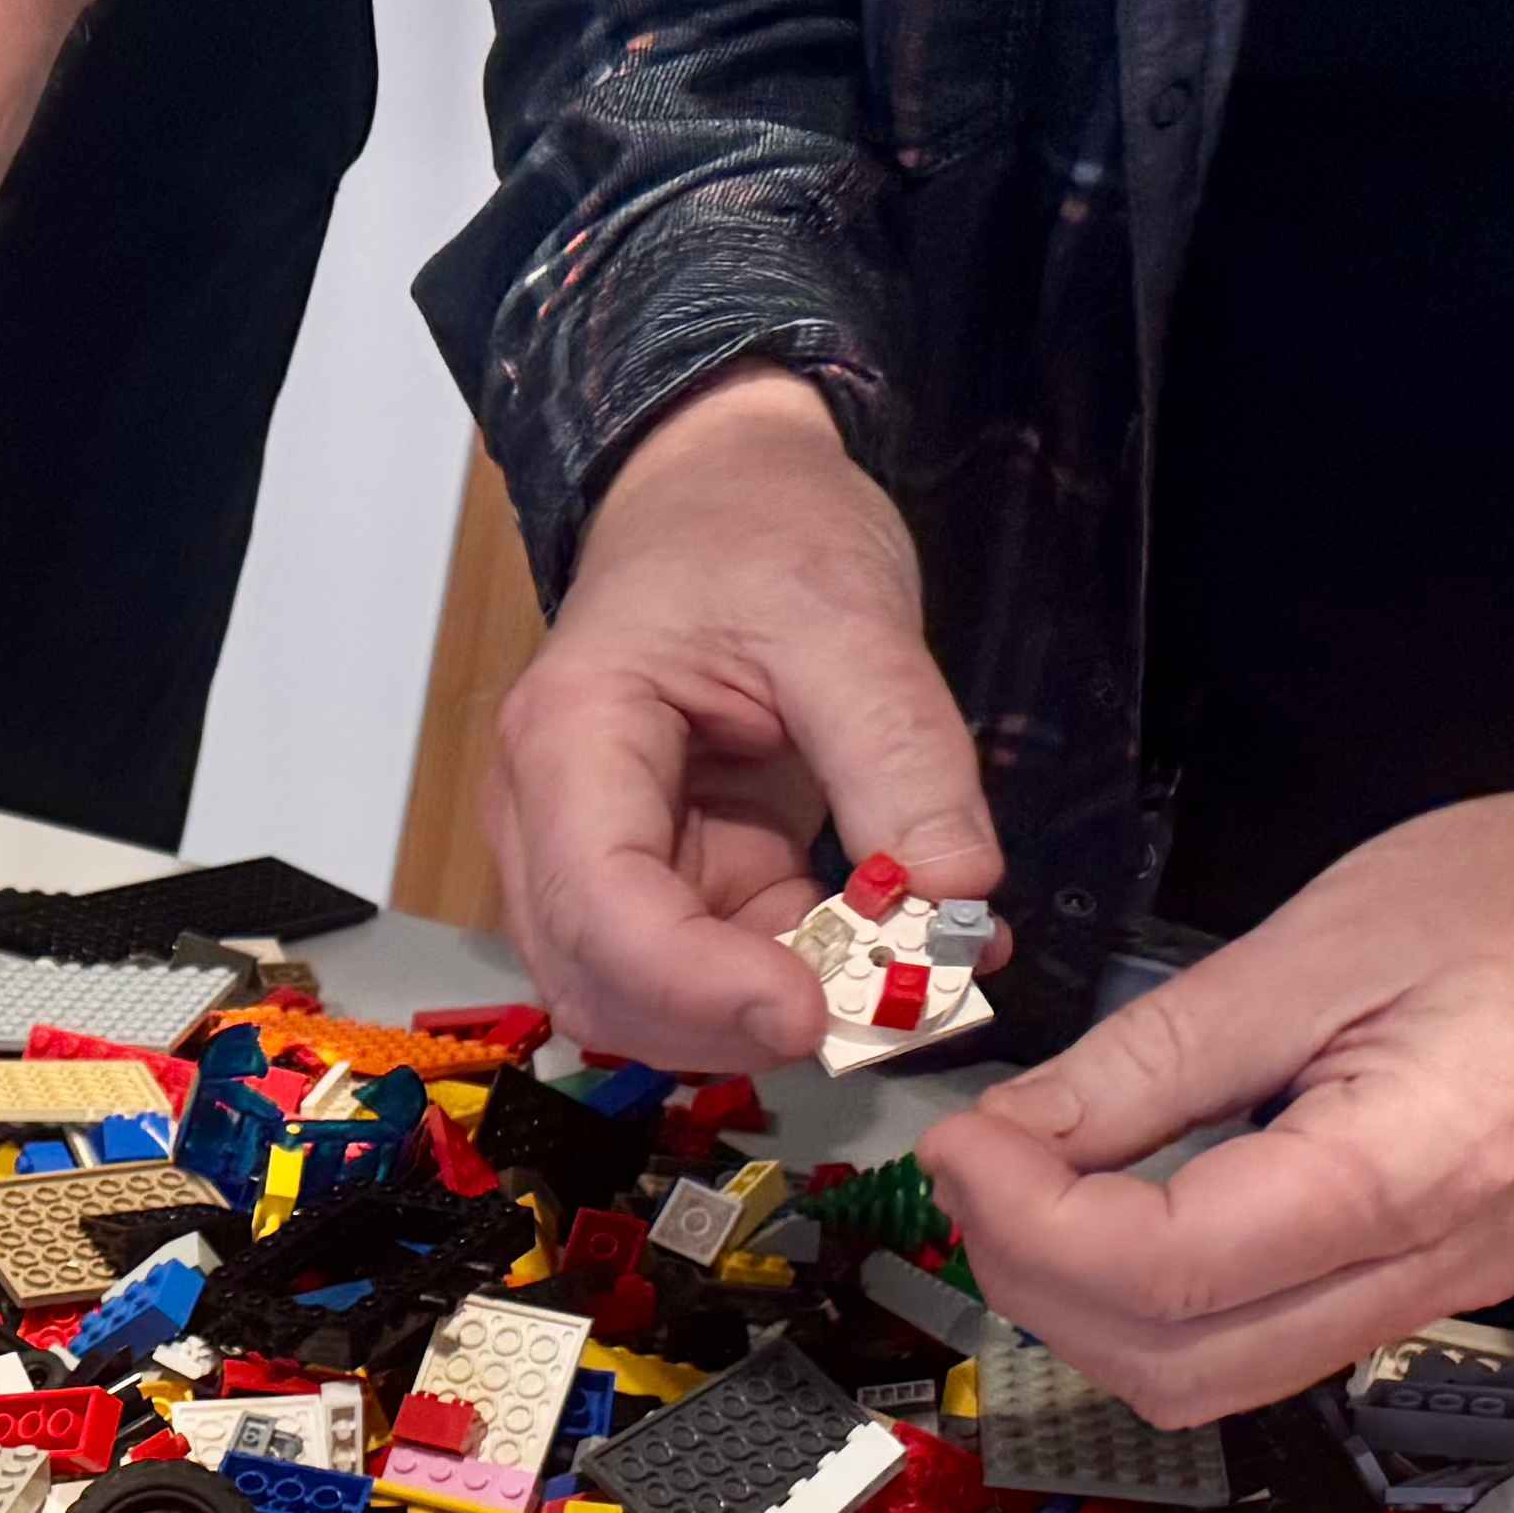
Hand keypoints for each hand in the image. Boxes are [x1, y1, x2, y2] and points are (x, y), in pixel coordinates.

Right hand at [483, 367, 998, 1068]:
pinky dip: (805, 983)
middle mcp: (553, 821)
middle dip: (734, 1022)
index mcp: (570, 740)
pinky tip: (900, 957)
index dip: (699, 986)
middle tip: (882, 1012)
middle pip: (604, 983)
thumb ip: (899, 755)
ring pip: (649, 1001)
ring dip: (768, 1017)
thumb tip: (960, 896)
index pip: (600, 908)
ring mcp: (598, 859)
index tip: (816, 1015)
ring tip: (903, 984)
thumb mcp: (848, 617)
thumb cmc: (758, 527)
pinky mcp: (664, 878)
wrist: (720, 490)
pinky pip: (718, 968)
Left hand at [920, 752, 1513, 1425]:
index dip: (1027, 1222)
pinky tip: (1120, 1212)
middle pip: (1174, 1368)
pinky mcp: (1426, 1285)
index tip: (966, 1143)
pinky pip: (1260, 1347)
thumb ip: (1154, 1057)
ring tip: (1036, 1190)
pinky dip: (1159, 1307)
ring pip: (1208, 1384)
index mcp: (1414, 1172)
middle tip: (982, 1172)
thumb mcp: (1322, 941)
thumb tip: (1006, 1136)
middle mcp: (1432, 1266)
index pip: (1163, 1274)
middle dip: (1040, 1283)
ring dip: (1090, 1310)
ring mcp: (1436, 1291)